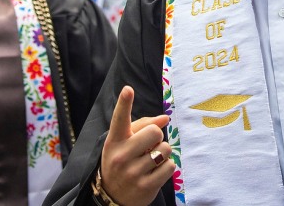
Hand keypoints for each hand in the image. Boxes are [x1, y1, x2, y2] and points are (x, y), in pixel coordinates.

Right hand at [99, 86, 173, 205]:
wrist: (113, 196)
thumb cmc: (122, 160)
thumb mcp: (125, 142)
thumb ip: (144, 126)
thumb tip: (165, 119)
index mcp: (115, 140)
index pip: (120, 119)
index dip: (124, 103)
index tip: (128, 89)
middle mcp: (121, 155)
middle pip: (155, 132)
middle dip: (157, 137)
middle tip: (149, 146)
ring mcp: (132, 172)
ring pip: (165, 149)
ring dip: (163, 153)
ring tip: (151, 160)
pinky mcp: (146, 186)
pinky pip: (170, 166)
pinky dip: (167, 167)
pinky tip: (155, 172)